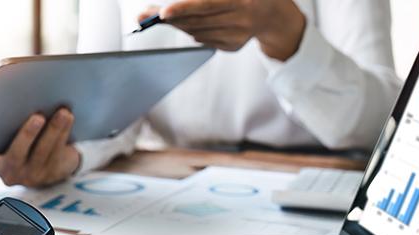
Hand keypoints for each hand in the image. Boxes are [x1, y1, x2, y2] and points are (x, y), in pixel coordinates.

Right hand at [0, 108, 80, 187]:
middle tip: (36, 116)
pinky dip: (64, 132)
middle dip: (27, 135)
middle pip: (16, 154)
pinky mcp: (53, 173)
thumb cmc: (27, 140)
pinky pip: (59, 152)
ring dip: (54, 130)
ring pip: (43, 152)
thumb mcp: (8, 133)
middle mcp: (10, 172)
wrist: (58, 162)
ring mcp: (31, 175)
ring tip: (62, 111)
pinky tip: (68, 116)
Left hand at [141, 0, 305, 58]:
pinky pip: (202, 38)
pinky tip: (191, 22)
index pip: (206, 4)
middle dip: (169, 18)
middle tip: (145, 15)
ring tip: (163, 16)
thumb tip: (175, 4)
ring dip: (177, 24)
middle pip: (196, 21)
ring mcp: (237, 36)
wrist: (273, 12)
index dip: (183, 8)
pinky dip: (192, 29)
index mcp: (242, 0)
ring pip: (195, 32)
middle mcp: (241, 20)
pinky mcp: (232, 46)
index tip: (163, 13)